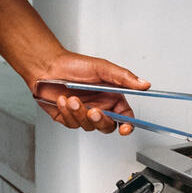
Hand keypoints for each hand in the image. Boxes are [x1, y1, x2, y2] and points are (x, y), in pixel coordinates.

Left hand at [29, 52, 148, 133]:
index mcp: (111, 96)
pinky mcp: (69, 118)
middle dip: (100, 120)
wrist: (47, 67)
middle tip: (93, 111)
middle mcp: (99, 106)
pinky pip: (72, 123)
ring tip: (71, 98)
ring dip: (79, 113)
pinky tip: (62, 100)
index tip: (125, 128)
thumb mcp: (102, 68)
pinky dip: (67, 112)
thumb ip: (124, 78)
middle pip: (108, 125)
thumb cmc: (74, 64)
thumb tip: (144, 84)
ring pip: (88, 126)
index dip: (127, 125)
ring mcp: (84, 113)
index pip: (125, 116)